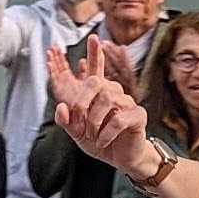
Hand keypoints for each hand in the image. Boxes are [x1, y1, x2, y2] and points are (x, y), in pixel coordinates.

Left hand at [48, 48, 153, 176]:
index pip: (97, 69)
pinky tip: (103, 142)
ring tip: (92, 135)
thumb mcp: (77, 133)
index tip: (94, 37)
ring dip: (94, 121)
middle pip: (96, 82)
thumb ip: (66, 121)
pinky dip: (106, 133)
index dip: (95, 53)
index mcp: (100, 94)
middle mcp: (115, 93)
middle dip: (81, 103)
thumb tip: (60, 107)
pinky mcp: (138, 116)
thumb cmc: (100, 142)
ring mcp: (128, 103)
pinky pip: (118, 119)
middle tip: (79, 122)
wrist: (120, 160)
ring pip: (107, 99)